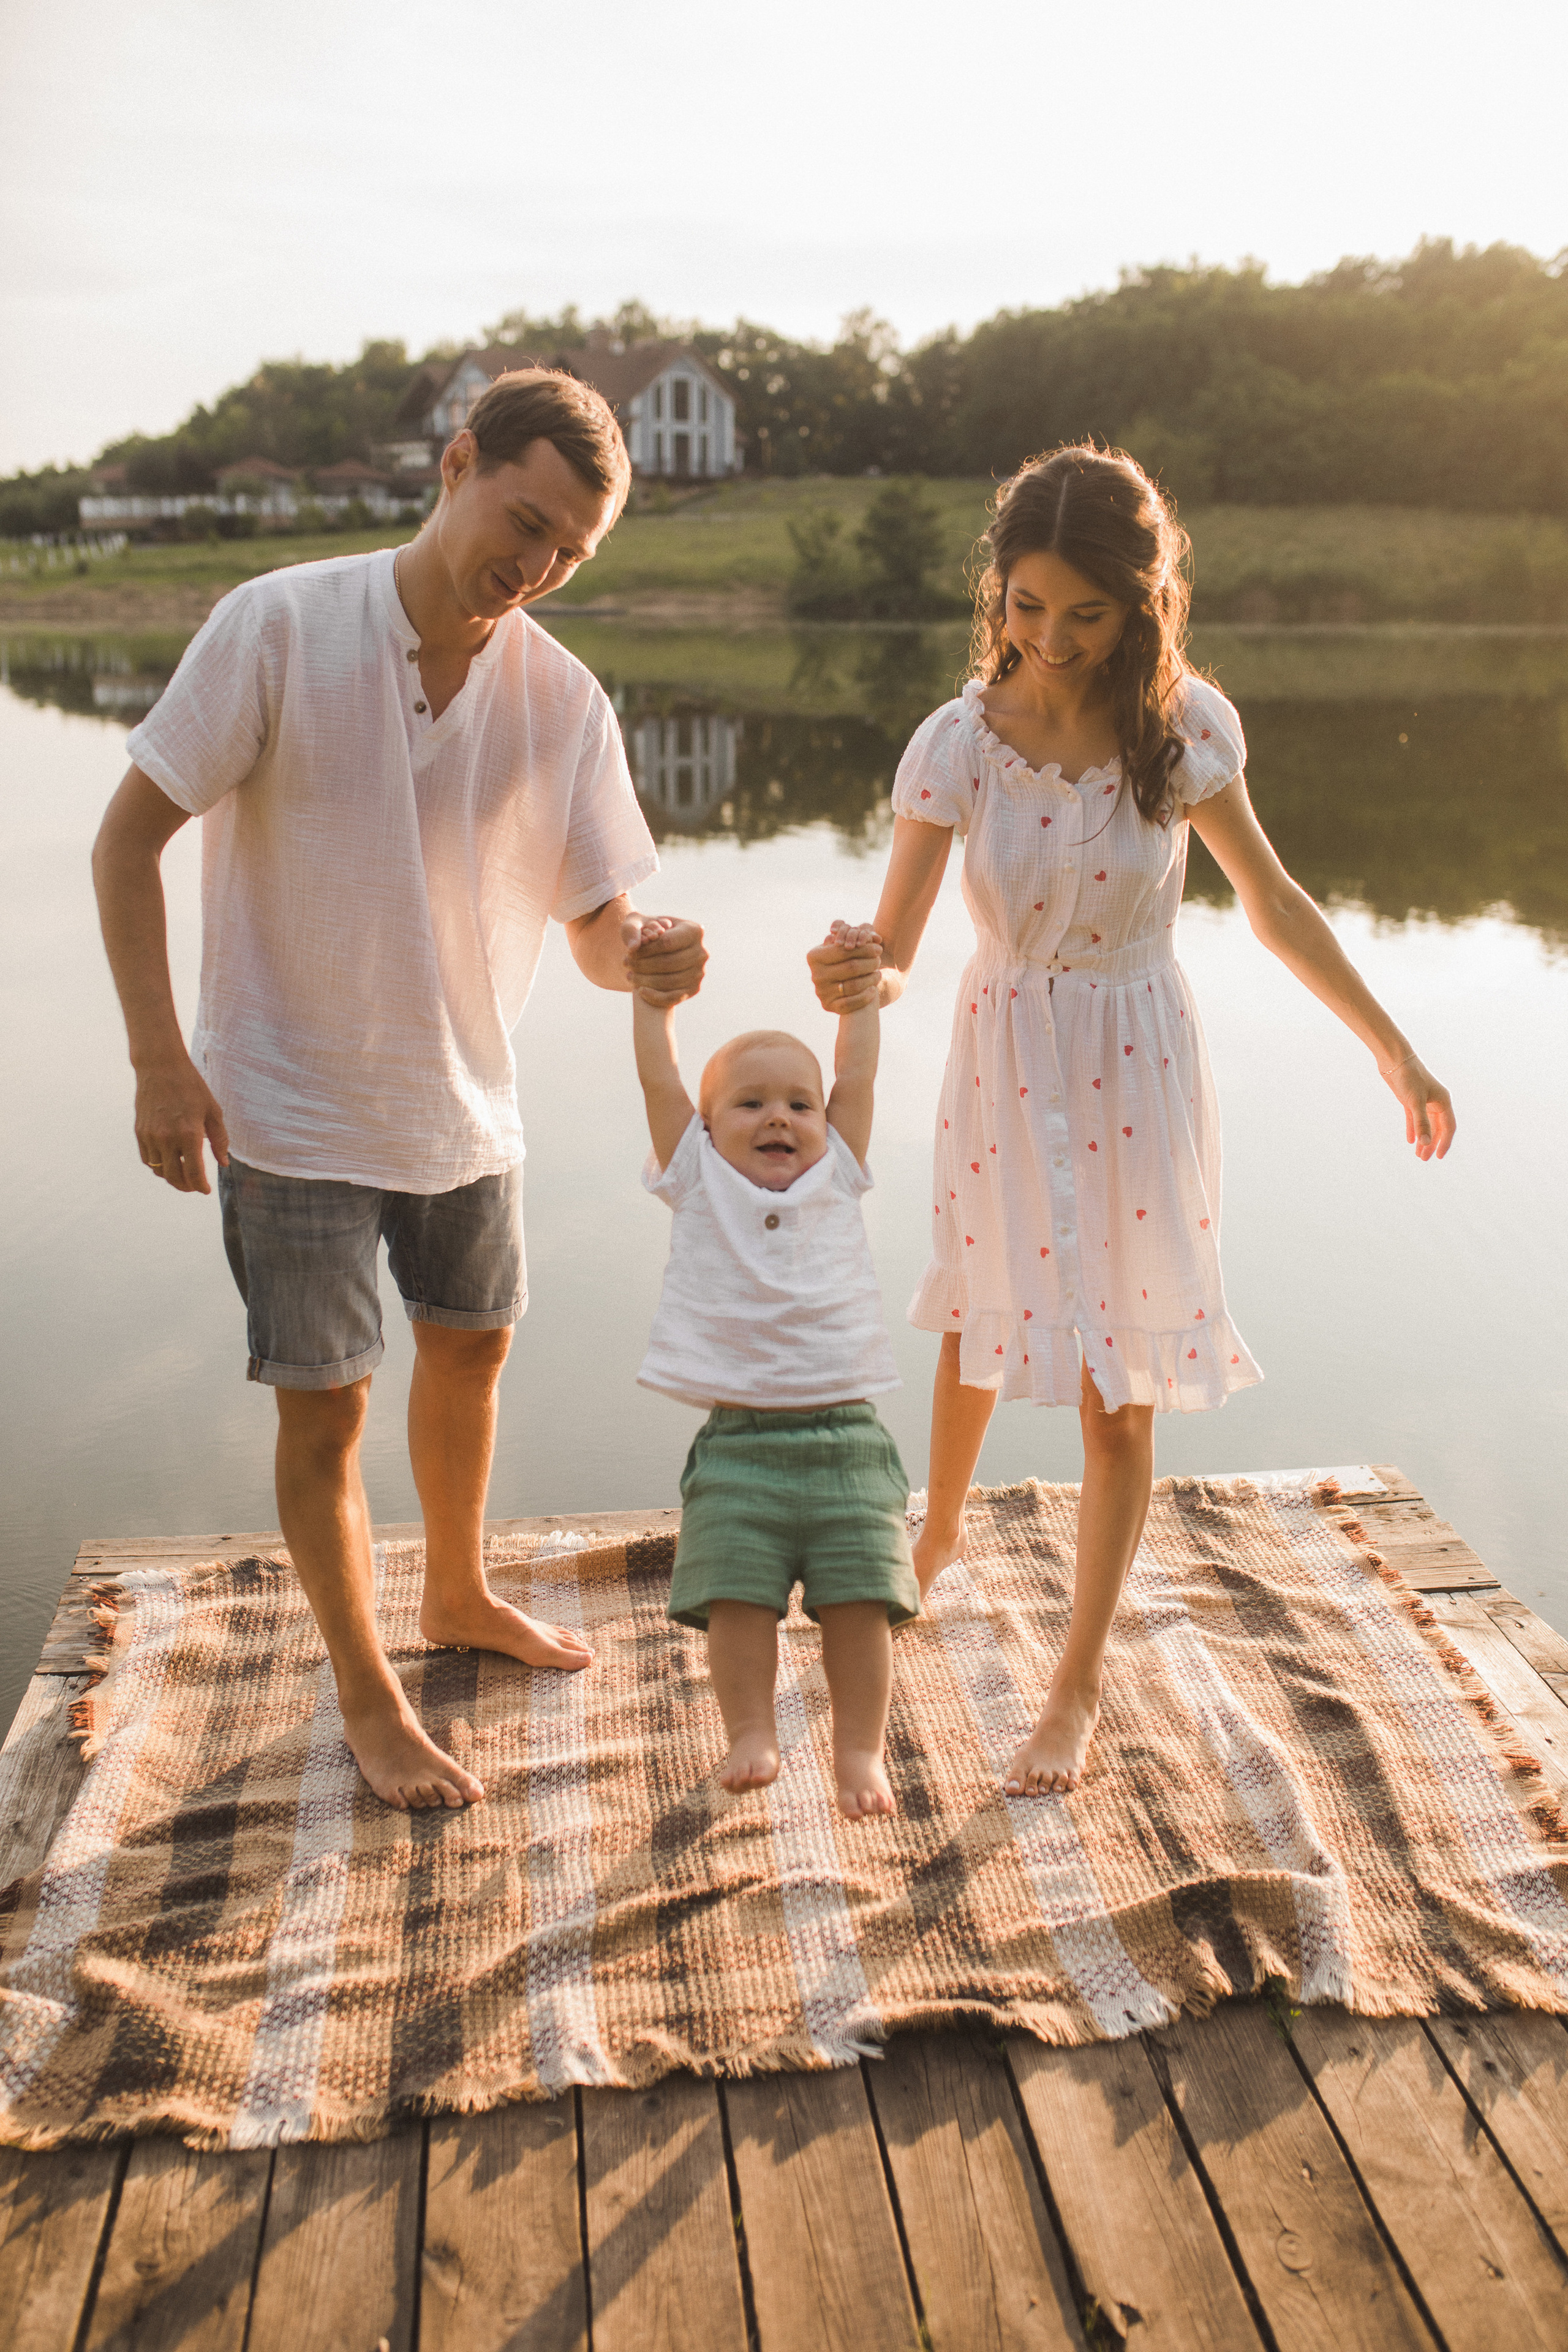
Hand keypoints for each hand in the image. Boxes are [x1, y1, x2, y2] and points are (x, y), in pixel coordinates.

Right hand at [134, 1055, 229, 1192]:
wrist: (160, 1067)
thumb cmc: (191, 1087)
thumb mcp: (212, 1111)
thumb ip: (219, 1139)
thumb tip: (223, 1162)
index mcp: (188, 1134)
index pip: (193, 1173)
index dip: (200, 1186)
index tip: (205, 1190)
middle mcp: (167, 1138)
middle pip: (174, 1177)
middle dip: (186, 1187)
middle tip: (194, 1186)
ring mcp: (150, 1136)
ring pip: (159, 1170)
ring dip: (171, 1177)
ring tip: (182, 1174)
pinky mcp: (140, 1132)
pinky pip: (147, 1159)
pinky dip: (158, 1166)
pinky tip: (168, 1162)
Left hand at [622, 913, 706, 1006]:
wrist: (658, 951)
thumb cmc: (648, 933)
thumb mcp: (637, 923)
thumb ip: (631, 929)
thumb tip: (633, 947)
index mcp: (694, 931)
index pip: (667, 942)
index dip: (646, 949)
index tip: (629, 952)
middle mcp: (702, 952)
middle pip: (670, 962)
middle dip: (643, 965)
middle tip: (626, 964)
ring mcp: (700, 972)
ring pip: (671, 981)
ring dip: (646, 981)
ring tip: (630, 976)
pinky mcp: (695, 988)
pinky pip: (675, 997)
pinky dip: (656, 997)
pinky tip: (640, 991)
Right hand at [808, 921, 881, 1014]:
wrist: (841, 985)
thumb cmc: (844, 959)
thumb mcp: (844, 944)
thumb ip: (853, 934)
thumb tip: (866, 930)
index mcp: (814, 956)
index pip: (844, 950)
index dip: (864, 948)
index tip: (878, 947)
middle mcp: (815, 975)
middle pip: (851, 967)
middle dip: (870, 962)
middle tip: (879, 960)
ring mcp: (821, 992)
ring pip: (853, 985)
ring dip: (870, 979)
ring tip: (878, 973)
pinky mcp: (828, 1006)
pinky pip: (850, 1004)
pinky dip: (864, 996)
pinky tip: (873, 989)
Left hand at [1379, 1051, 1454, 1161]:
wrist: (1394, 1059)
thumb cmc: (1408, 1077)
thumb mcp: (1414, 1102)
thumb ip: (1421, 1123)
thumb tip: (1426, 1143)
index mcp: (1443, 1101)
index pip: (1448, 1127)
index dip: (1444, 1143)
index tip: (1438, 1156)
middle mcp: (1436, 1102)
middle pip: (1437, 1128)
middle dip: (1431, 1144)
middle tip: (1424, 1159)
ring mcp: (1423, 1101)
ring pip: (1425, 1124)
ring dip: (1422, 1139)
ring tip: (1417, 1154)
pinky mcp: (1410, 1099)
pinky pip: (1414, 1118)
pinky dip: (1413, 1129)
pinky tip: (1410, 1140)